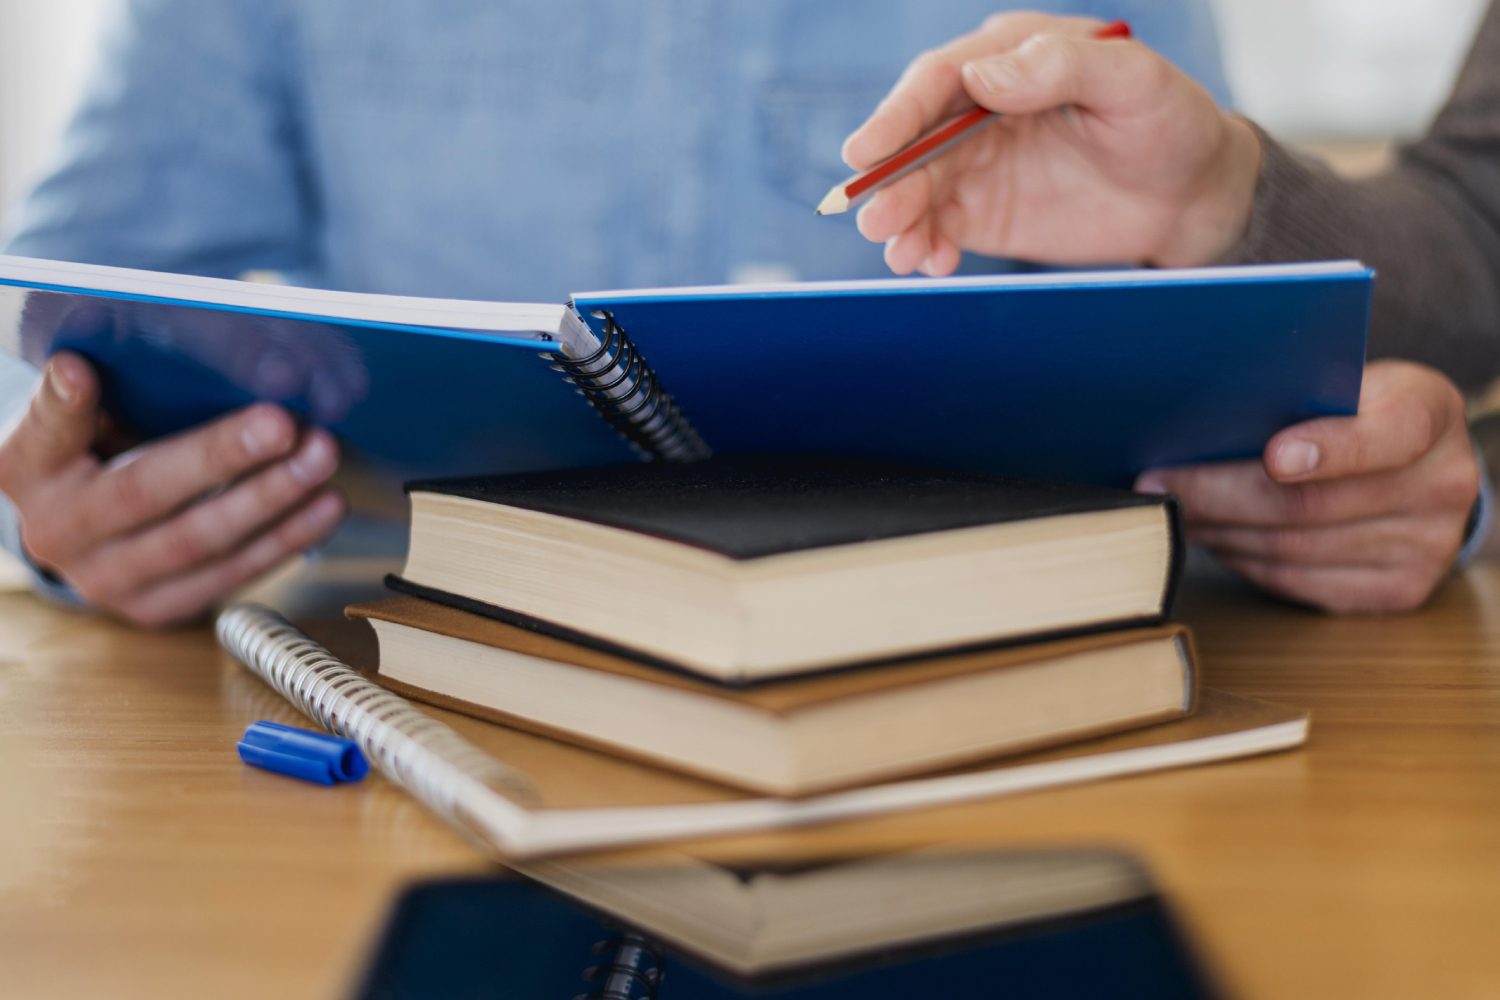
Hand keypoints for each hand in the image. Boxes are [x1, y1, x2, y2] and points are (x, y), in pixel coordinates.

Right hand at [0, 352, 346, 626]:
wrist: (88, 536)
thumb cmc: (95, 455)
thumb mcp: (85, 418)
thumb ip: (107, 392)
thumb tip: (144, 358)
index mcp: (28, 468)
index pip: (44, 431)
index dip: (63, 404)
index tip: (80, 371)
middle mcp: (57, 531)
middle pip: (144, 491)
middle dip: (221, 456)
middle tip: (282, 424)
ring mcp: (107, 580)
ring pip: (199, 542)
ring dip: (272, 499)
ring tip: (319, 459)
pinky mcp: (157, 609)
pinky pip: (231, 573)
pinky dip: (286, 537)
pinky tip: (324, 505)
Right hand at [843, 12, 1261, 273]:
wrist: (1190, 195)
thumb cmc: (1170, 122)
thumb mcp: (1132, 81)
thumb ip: (1061, 68)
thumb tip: (984, 80)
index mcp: (1010, 57)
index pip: (939, 80)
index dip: (898, 115)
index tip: (867, 152)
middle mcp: (981, 107)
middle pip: (916, 139)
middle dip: (890, 179)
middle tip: (876, 217)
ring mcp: (978, 163)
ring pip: (919, 188)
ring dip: (901, 219)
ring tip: (899, 251)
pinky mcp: (983, 212)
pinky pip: (939, 228)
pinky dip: (926, 246)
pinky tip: (931, 263)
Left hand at [1136, 361, 1480, 613]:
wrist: (1419, 465)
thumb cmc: (1358, 411)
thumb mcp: (1346, 381)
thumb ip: (1293, 391)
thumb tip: (1192, 419)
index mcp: (1429, 410)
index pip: (1386, 434)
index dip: (1328, 449)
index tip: (1272, 456)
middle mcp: (1442, 482)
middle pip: (1311, 504)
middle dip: (1218, 494)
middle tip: (1158, 484)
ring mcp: (1427, 545)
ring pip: (1294, 549)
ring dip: (1219, 531)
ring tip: (1175, 509)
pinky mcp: (1400, 590)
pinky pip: (1299, 582)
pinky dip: (1245, 560)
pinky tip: (1215, 537)